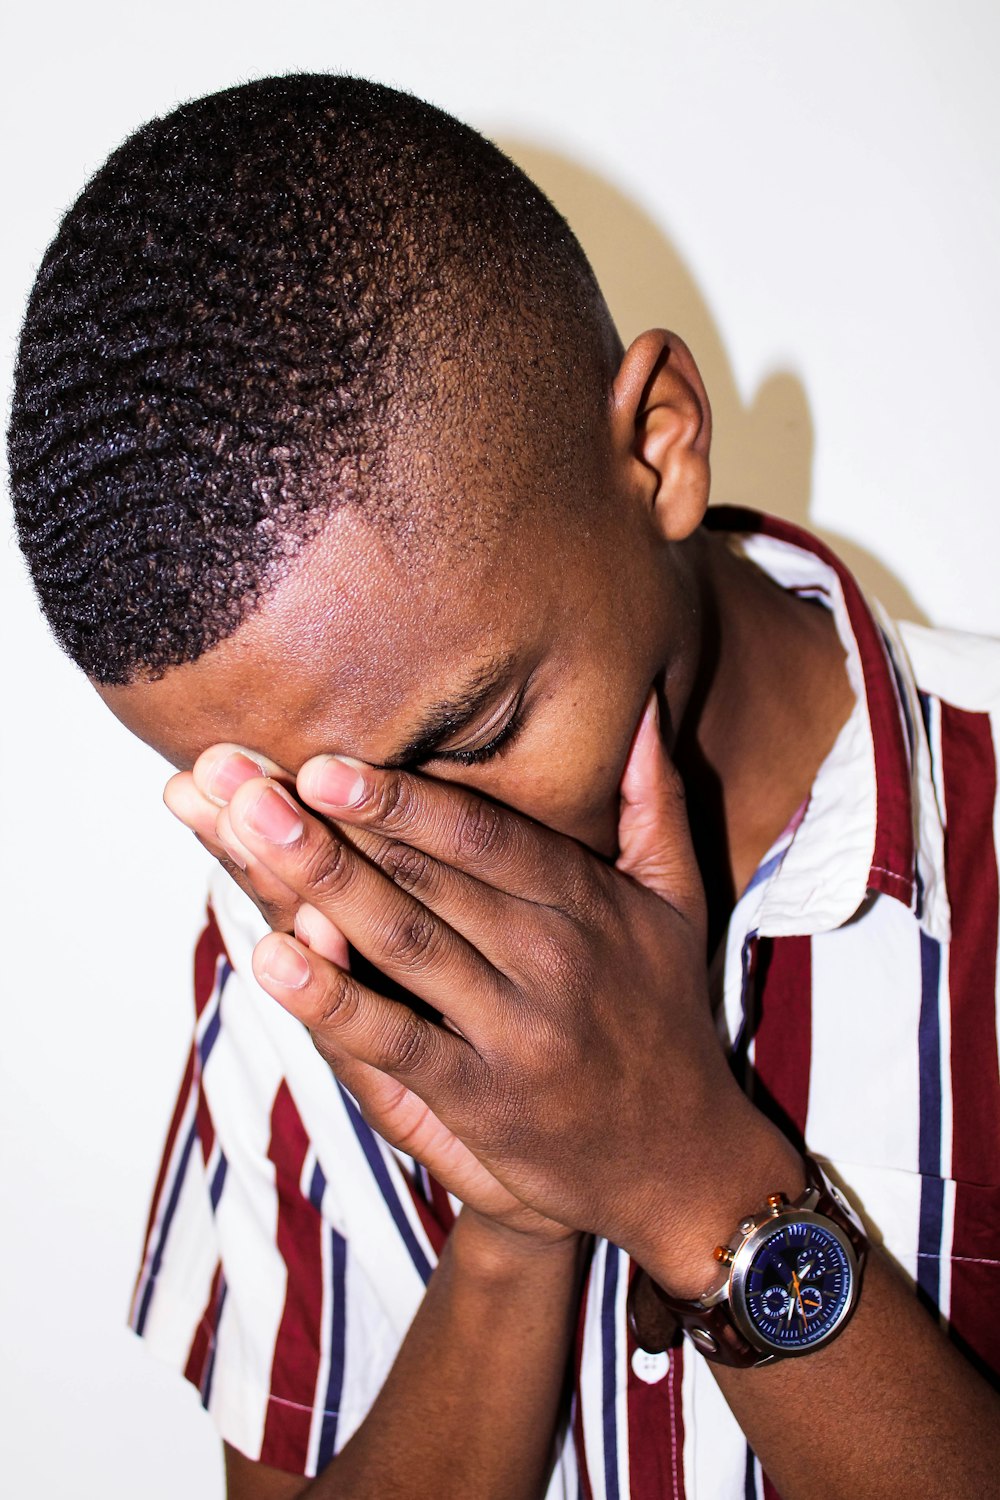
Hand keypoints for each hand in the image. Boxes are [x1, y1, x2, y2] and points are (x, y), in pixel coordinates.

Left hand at [199, 694, 799, 1289]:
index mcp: (587, 902)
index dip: (401, 798)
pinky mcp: (483, 1097)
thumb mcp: (678, 900)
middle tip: (242, 776)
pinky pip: (397, 1042)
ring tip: (244, 831)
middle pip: (424, 879)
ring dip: (317, 884)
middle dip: (329, 824)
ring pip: (403, 945)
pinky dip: (333, 999)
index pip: (483, 836)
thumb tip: (645, 703)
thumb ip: (655, 801)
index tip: (324, 759)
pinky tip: (270, 957)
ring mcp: (513, 1029)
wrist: (684, 1162)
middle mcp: (549, 957)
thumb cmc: (667, 1013)